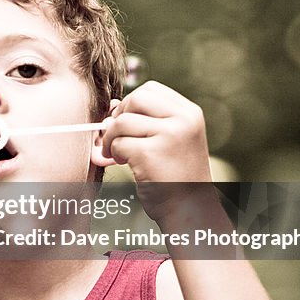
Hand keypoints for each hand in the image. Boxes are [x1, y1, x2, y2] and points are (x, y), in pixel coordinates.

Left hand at [94, 81, 217, 229]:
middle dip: (119, 118)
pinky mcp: (151, 153)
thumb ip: (145, 120)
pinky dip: (114, 155)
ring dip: (113, 140)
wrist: (189, 210)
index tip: (128, 122)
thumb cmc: (175, 175)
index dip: (131, 104)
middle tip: (119, 137)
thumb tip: (110, 107)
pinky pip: (117, 144)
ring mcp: (169, 135)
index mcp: (189, 113)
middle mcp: (184, 120)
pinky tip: (127, 165)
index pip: (150, 90)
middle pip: (135, 99)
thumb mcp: (169, 140)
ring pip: (121, 122)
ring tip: (121, 155)